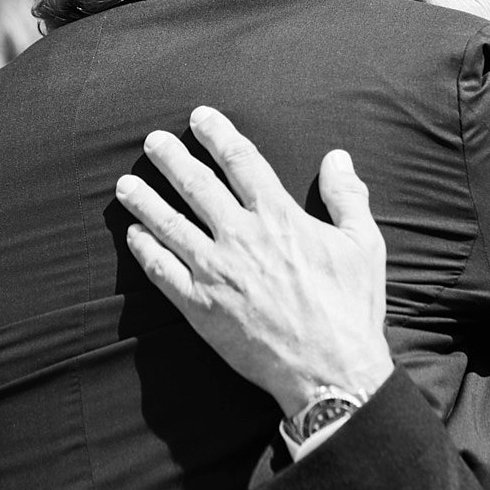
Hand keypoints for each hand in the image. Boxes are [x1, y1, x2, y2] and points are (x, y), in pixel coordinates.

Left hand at [116, 105, 393, 417]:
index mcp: (279, 217)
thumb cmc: (352, 309)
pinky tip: (133, 236)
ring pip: (169, 224)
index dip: (218, 135)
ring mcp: (215, 272)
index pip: (241, 161)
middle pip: (196, 185)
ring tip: (125, 185)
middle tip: (151, 142)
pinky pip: (162, 271)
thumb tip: (337, 157)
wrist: (330, 371)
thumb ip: (348, 196)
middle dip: (171, 159)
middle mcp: (241, 237)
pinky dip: (144, 250)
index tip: (199, 118)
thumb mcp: (365, 245)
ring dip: (144, 201)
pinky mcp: (200, 307)